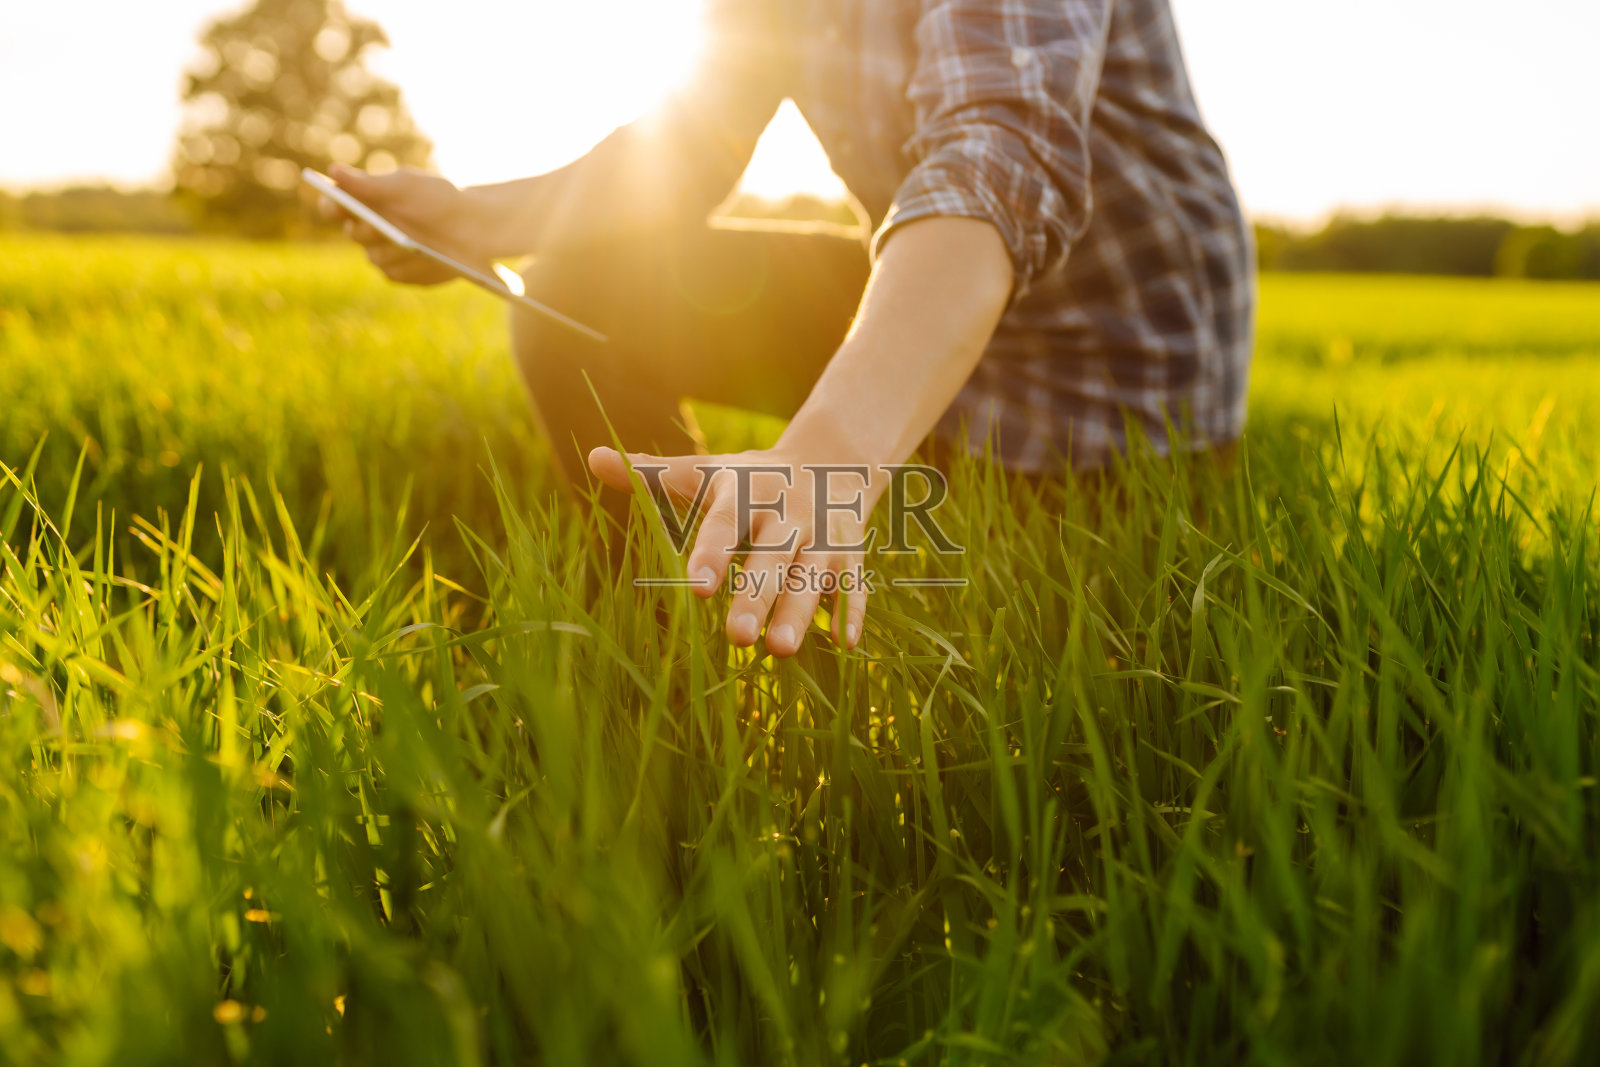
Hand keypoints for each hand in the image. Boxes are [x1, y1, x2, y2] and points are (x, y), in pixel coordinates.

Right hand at [318, 164, 484, 284]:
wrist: (475, 226)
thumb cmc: (439, 198)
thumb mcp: (407, 185)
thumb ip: (370, 183)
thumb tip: (334, 171)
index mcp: (365, 202)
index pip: (333, 206)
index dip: (331, 206)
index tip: (337, 205)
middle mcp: (368, 230)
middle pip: (353, 234)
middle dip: (367, 230)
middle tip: (378, 227)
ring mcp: (383, 254)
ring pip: (374, 257)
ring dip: (392, 250)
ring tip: (415, 245)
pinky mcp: (401, 273)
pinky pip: (394, 273)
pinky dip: (410, 266)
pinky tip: (427, 259)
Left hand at [588, 446, 876, 656]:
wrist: (832, 460)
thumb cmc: (751, 478)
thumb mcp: (706, 471)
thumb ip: (652, 472)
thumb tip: (594, 457)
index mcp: (747, 493)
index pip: (726, 526)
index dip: (712, 553)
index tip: (698, 586)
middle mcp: (788, 515)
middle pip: (772, 558)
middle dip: (756, 596)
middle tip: (735, 637)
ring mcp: (824, 536)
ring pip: (813, 577)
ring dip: (800, 612)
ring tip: (779, 650)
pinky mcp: (851, 556)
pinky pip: (854, 585)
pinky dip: (851, 612)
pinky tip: (843, 645)